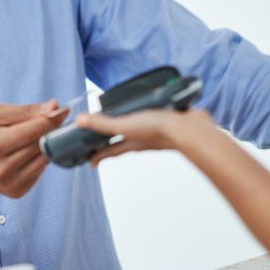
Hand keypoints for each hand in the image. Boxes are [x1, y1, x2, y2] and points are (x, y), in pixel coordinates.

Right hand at [0, 101, 68, 197]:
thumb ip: (26, 111)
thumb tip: (54, 107)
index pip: (35, 131)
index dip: (53, 119)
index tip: (63, 110)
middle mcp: (3, 169)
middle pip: (42, 144)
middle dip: (51, 130)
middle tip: (52, 119)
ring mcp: (11, 184)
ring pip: (45, 158)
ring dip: (48, 145)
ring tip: (37, 135)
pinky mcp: (17, 192)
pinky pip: (40, 170)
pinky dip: (39, 159)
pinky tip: (27, 152)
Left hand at [76, 108, 217, 166]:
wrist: (189, 130)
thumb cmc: (159, 131)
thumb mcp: (125, 125)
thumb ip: (104, 124)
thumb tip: (80, 122)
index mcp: (130, 143)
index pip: (109, 152)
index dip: (98, 156)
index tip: (89, 161)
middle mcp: (142, 139)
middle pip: (123, 142)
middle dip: (112, 141)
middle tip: (103, 139)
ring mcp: (155, 132)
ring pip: (139, 131)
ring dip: (131, 126)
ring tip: (124, 119)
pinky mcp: (168, 121)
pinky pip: (154, 120)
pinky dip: (149, 116)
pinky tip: (150, 107)